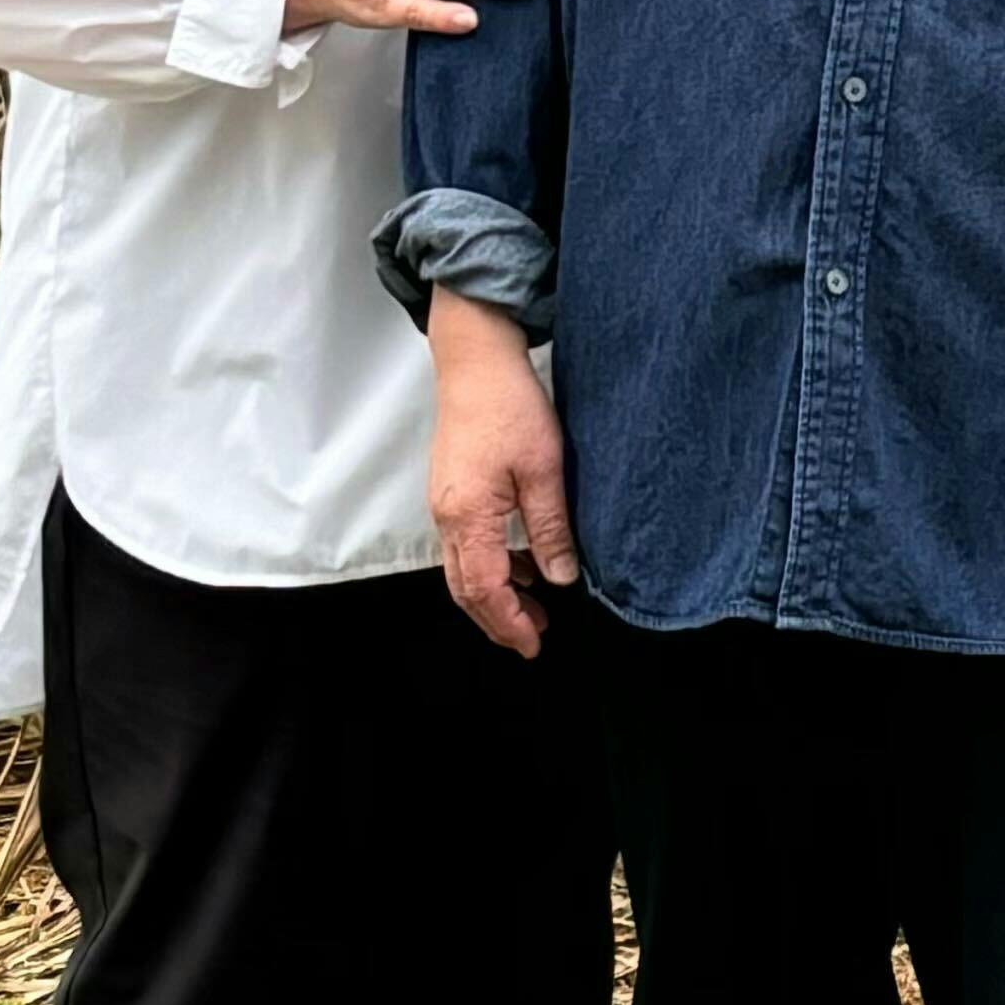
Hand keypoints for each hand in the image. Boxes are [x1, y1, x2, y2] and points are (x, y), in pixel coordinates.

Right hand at [425, 294, 576, 658]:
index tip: (534, 644)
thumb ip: (551, 528)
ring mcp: (443, 503)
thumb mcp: (544, 468)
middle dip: (497, 620)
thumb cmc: (509, 406)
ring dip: (493, 594)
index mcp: (469, 516)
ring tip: (532, 605)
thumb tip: (561, 578)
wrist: (475, 360)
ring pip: (461, 569)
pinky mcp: (449, 489)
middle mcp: (447, 516)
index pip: (486, 590)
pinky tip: (519, 561)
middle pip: (465, 589)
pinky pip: (464, 544)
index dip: (509, 623)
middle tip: (533, 636)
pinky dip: (488, 565)